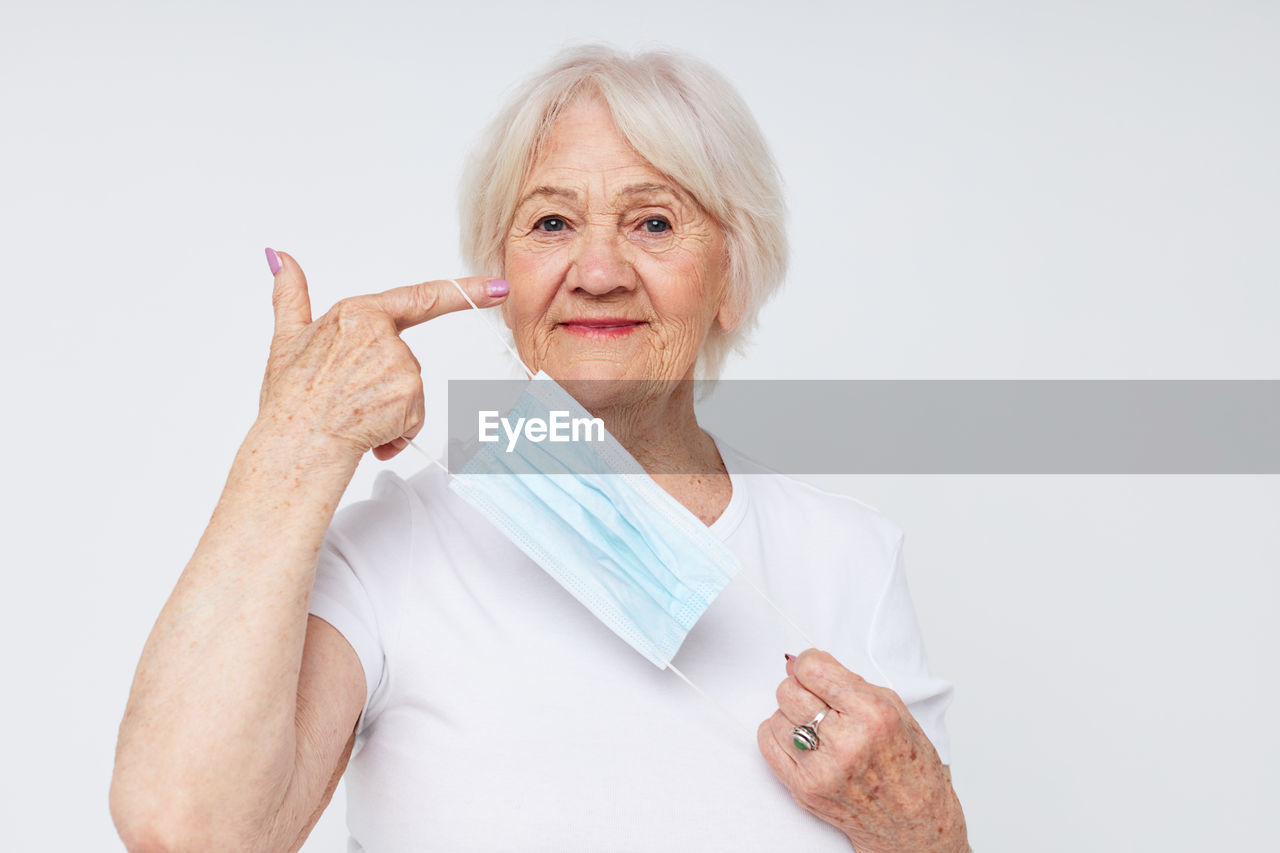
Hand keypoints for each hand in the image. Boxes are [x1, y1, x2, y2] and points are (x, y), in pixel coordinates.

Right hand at [258, 249, 508, 460]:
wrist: (294, 445)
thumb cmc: (290, 399)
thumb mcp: (286, 339)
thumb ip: (290, 295)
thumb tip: (281, 257)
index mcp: (356, 313)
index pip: (421, 298)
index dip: (465, 292)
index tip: (497, 288)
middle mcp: (381, 333)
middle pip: (406, 360)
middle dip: (385, 386)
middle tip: (348, 400)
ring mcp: (398, 364)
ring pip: (411, 390)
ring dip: (390, 411)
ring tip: (354, 417)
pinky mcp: (410, 395)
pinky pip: (414, 416)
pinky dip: (396, 431)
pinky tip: (369, 434)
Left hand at [757, 649, 967, 852]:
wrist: (911, 819)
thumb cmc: (905, 761)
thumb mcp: (892, 706)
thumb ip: (845, 680)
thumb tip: (798, 663)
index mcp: (871, 714)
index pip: (812, 669)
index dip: (809, 663)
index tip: (814, 670)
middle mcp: (845, 742)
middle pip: (788, 691)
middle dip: (799, 688)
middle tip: (817, 699)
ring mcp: (822, 769)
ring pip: (776, 717)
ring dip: (792, 716)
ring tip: (817, 727)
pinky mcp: (804, 789)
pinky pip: (767, 744)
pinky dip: (779, 736)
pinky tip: (802, 740)